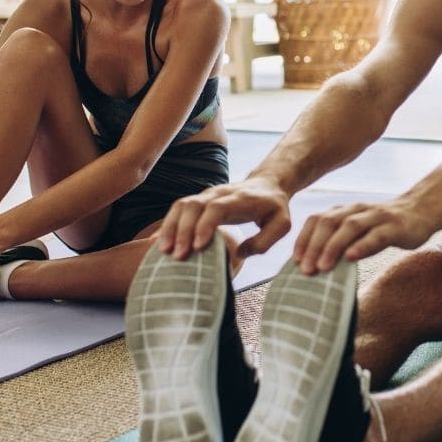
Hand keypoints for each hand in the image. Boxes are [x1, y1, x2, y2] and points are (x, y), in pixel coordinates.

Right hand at [158, 178, 291, 260]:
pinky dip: (167, 225)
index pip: (216, 208)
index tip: (199, 246)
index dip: (205, 225)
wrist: (267, 185)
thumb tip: (239, 253)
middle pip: (193, 206)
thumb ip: (265, 241)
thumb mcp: (282, 224)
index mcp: (239, 199)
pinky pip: (178, 209)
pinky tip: (159, 243)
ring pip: (181, 205)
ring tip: (164, 251)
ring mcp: (206, 196)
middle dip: (182, 230)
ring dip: (170, 227)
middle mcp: (218, 194)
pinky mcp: (199, 201)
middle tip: (178, 256)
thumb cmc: (274, 208)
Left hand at [294, 198, 434, 273]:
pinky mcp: (395, 227)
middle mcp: (358, 210)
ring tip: (322, 267)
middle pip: (329, 223)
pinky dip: (362, 246)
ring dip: (333, 247)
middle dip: (314, 246)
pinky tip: (351, 258)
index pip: (317, 219)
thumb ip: (341, 241)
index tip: (295, 260)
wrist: (422, 210)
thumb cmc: (385, 227)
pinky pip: (377, 235)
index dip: (304, 238)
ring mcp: (377, 217)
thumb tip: (317, 266)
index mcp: (346, 211)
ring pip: (350, 227)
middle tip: (305, 270)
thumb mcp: (360, 230)